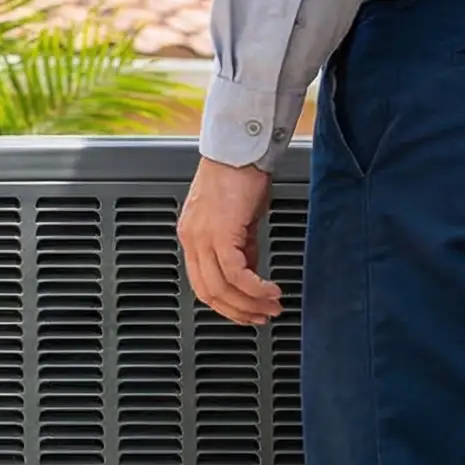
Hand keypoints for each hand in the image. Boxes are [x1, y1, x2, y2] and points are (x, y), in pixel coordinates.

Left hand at [178, 156, 283, 326]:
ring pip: (221, 287)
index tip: (246, 311)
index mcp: (192, 236)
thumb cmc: (240, 175)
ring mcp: (203, 237)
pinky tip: (271, 290)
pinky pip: (236, 273)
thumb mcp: (237, 219)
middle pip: (209, 292)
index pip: (202, 283)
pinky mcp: (220, 233)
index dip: (225, 304)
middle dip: (238, 311)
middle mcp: (191, 239)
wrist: (241, 148)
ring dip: (250, 303)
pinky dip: (255, 288)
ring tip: (272, 306)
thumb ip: (240, 247)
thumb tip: (250, 273)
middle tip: (262, 316)